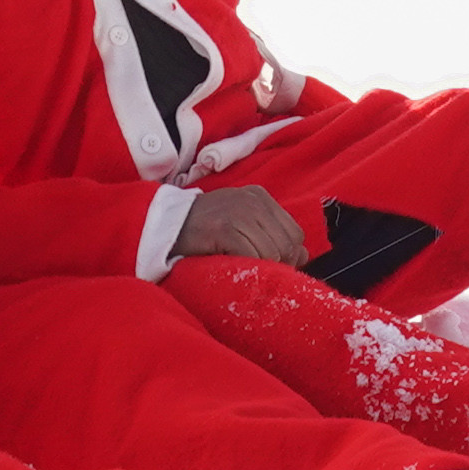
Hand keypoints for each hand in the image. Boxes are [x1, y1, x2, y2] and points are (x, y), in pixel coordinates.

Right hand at [169, 187, 310, 263]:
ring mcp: (239, 212)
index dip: (288, 254)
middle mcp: (253, 200)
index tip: (271, 266)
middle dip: (278, 264)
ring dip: (261, 267)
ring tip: (243, 269)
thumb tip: (304, 256)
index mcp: (260, 197)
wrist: (164, 227)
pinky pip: (252, 255)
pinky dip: (247, 266)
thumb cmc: (204, 231)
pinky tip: (232, 266)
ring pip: (272, 251)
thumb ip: (272, 236)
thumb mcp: (243, 226)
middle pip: (287, 243)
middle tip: (256, 272)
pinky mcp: (225, 227)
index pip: (294, 232)